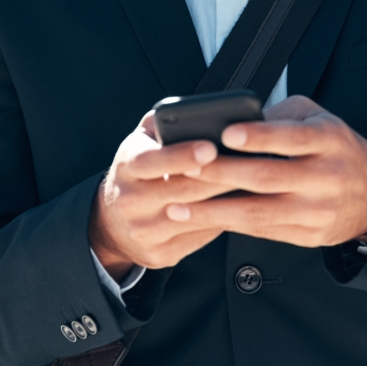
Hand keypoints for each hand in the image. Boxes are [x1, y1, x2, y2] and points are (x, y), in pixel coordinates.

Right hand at [89, 113, 239, 274]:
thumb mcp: (142, 141)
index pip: (152, 160)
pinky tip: (242, 207)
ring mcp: (144, 231)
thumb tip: (198, 112)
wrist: (111, 223)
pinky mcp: (160, 254)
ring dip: (227, 201)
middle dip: (219, 177)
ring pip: (195, 216)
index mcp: (127, 166)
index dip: (182, 155)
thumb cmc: (139, 171)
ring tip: (254, 185)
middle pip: (182, 190)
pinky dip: (224, 221)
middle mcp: (130, 200)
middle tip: (251, 165)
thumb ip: (165, 122)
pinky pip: (200, 237)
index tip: (210, 147)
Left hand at [174, 96, 366, 247]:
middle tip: (186, 168)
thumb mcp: (320, 119)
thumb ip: (282, 116)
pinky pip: (262, 231)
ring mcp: (316, 210)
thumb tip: (236, 121)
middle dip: (222, 174)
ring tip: (179, 206)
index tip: (227, 133)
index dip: (260, 136)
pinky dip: (229, 225)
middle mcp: (325, 177)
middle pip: (268, 177)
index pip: (293, 138)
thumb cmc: (336, 149)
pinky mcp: (308, 235)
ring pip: (259, 212)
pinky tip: (203, 219)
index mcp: (329, 140)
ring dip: (214, 210)